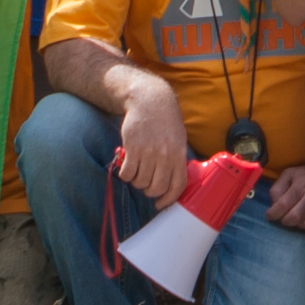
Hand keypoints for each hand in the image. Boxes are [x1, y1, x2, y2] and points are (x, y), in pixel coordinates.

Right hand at [111, 75, 191, 204]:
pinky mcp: (133, 148)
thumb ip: (177, 160)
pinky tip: (127, 166)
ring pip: (140, 182)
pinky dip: (125, 174)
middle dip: (149, 191)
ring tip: (137, 171)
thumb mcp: (179, 139)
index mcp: (179, 155)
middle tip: (145, 184)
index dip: (168, 199)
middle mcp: (165, 156)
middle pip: (156, 188)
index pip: (177, 186)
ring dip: (136, 181)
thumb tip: (173, 184)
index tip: (160, 204)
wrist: (149, 101)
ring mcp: (149, 152)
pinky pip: (127, 173)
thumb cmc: (165, 122)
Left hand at [264, 163, 304, 231]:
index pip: (283, 204)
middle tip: (283, 217)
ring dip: (297, 223)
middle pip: (295, 217)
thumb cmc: (303, 176)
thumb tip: (274, 205)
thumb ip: (277, 189)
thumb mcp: (287, 175)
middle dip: (285, 220)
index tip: (269, 215)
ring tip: (295, 216)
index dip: (274, 213)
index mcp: (301, 184)